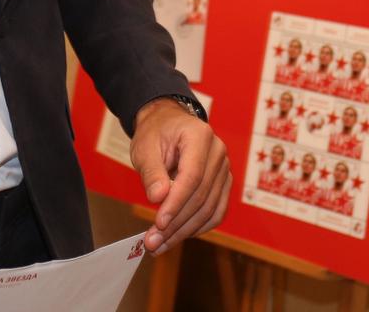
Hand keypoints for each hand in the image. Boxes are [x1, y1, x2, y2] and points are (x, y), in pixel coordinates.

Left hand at [131, 98, 230, 254]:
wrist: (167, 124)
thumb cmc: (155, 133)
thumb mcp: (145, 147)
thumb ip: (152, 171)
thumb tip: (158, 198)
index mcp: (200, 136)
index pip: (192, 176)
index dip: (176, 203)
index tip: (158, 223)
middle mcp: (218, 152)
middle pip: (201, 196)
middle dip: (176, 223)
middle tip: (152, 243)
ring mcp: (224, 169)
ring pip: (209, 209)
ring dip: (184, 231)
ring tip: (159, 245)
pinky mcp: (223, 184)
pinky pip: (215, 212)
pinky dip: (197, 227)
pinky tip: (177, 236)